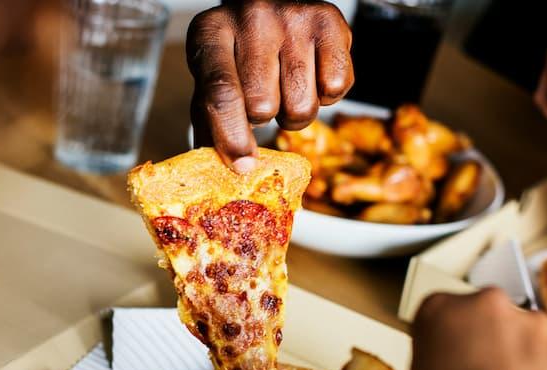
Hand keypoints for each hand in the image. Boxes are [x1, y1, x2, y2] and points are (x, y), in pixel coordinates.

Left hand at [186, 0, 352, 172]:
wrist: (274, 5)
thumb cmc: (240, 54)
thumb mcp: (210, 82)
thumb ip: (210, 126)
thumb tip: (223, 175)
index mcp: (210, 33)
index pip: (221, 91)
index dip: (232, 135)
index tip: (243, 165)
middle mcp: (251, 17)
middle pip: (263, 106)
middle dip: (265, 118)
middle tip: (263, 97)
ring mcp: (292, 17)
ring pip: (301, 106)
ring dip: (294, 111)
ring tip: (285, 86)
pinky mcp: (329, 21)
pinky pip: (336, 89)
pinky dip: (326, 95)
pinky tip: (311, 75)